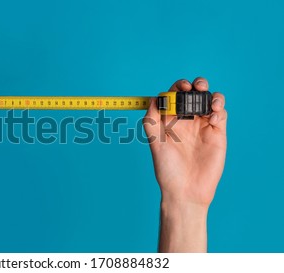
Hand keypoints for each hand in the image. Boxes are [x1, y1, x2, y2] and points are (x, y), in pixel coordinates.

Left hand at [143, 77, 226, 251]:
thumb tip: (153, 98)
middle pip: (194, 94)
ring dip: (211, 95)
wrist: (185, 190)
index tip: (180, 87)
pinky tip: (212, 119)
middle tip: (195, 87)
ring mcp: (203, 126)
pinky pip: (221, 115)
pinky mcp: (217, 134)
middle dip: (197, 84)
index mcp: (171, 119)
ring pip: (211, 101)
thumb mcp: (155, 143)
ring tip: (209, 101)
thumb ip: (151, 121)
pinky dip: (219, 110)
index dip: (178, 87)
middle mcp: (187, 120)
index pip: (175, 95)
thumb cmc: (167, 169)